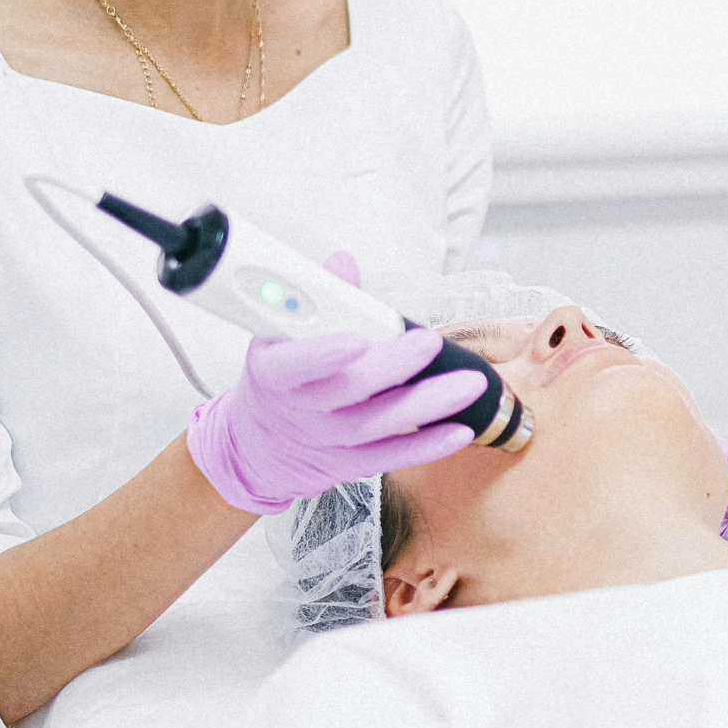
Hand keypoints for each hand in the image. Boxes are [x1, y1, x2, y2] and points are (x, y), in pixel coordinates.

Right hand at [186, 260, 485, 512]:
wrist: (257, 445)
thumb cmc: (279, 377)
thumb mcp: (277, 335)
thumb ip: (316, 300)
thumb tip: (343, 263)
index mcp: (274, 371)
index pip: (293, 363)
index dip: (323, 353)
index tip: (357, 337)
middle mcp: (301, 410)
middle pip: (349, 390)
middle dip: (394, 366)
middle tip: (431, 342)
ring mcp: (327, 441)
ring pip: (379, 424)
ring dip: (428, 404)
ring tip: (469, 383)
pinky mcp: (350, 464)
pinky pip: (391, 456)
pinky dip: (427, 445)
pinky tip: (460, 429)